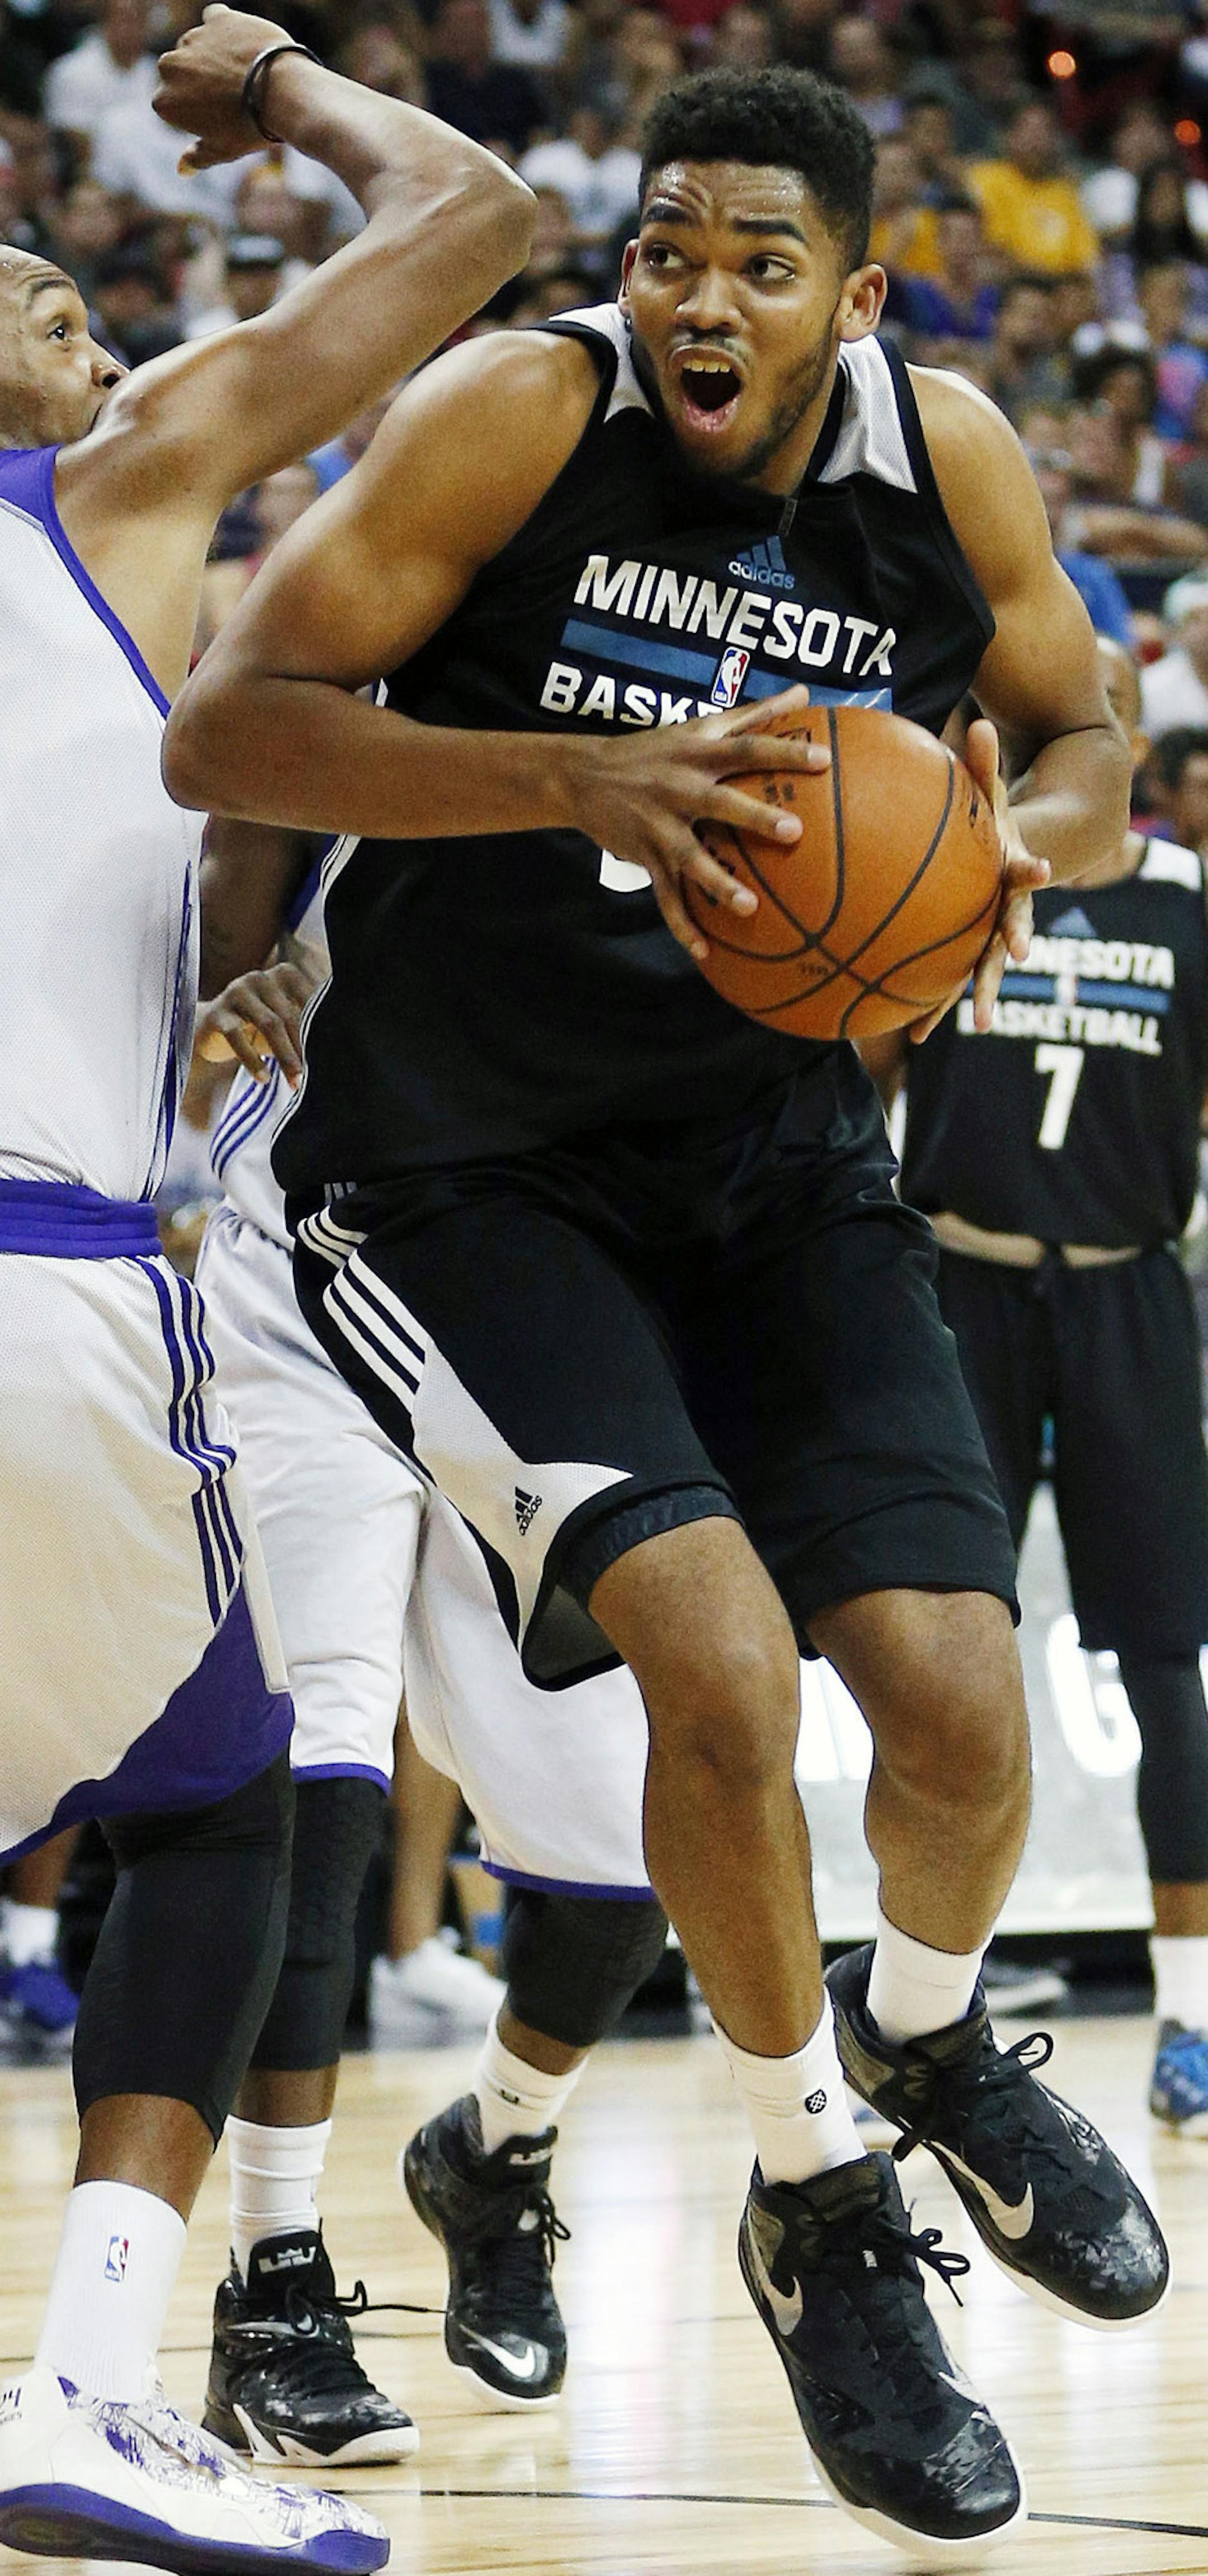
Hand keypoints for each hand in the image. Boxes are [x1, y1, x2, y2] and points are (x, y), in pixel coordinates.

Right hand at [154, 6, 305, 171]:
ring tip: (242, 71)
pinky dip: (226, 27)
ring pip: (198, 45)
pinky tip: (243, 43)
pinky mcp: (217, 18)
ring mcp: (193, 39)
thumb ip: (198, 156)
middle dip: (197, 78)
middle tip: (229, 92)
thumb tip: (182, 169)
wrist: (281, 92)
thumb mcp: (223, 149)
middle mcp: (171, 66)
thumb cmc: (250, 128)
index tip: (214, 113)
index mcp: (165, 100)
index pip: (170, 102)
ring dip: (213, 53)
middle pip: (179, 70)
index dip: (193, 107)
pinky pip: (216, 18)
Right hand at [195, 951, 321, 1085]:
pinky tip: (264, 1079)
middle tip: (312, 1077)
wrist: (210, 1031)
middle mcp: (260, 978)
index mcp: (284, 975)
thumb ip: (305, 1030)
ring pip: (268, 1024)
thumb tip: (334, 1052)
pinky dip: (253, 1060)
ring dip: (285, 1056)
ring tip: (295, 1082)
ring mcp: (237, 992)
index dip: (319, 1029)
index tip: (329, 1056)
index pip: (309, 1001)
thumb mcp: (284, 1026)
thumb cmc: (257, 1029)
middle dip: (302, 1048)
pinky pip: (237, 1036)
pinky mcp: (217, 1013)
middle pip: (290, 1015)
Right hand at [561, 685, 831, 960]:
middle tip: (794, 831)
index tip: (824, 762)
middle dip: (755, 817)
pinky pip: (665, 896)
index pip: (746, 748)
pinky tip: (704, 952)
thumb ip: (752, 713)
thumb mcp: (697, 726)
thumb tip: (802, 693)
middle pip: (721, 803)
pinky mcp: (644, 857)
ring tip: (749, 907)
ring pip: (690, 858)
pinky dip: (682, 926)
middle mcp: (679, 788)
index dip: (783, 751)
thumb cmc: (653, 750)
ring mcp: (659, 826)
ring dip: (718, 883)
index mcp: (697, 754)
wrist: (582, 775)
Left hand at [908, 716, 1049, 1043]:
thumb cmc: (990, 822)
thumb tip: (976, 721)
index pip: (1025, 866)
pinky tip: (908, 1037)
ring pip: (980, 970)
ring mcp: (986, 937)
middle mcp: (1005, 910)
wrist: (1004, 859)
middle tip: (1014, 968)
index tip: (1041, 869)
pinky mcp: (964, 954)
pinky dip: (929, 1006)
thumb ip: (982, 764)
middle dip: (1010, 949)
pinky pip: (945, 982)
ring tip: (966, 1031)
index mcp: (1011, 870)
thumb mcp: (987, 791)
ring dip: (973, 998)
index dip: (1033, 866)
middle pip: (1009, 933)